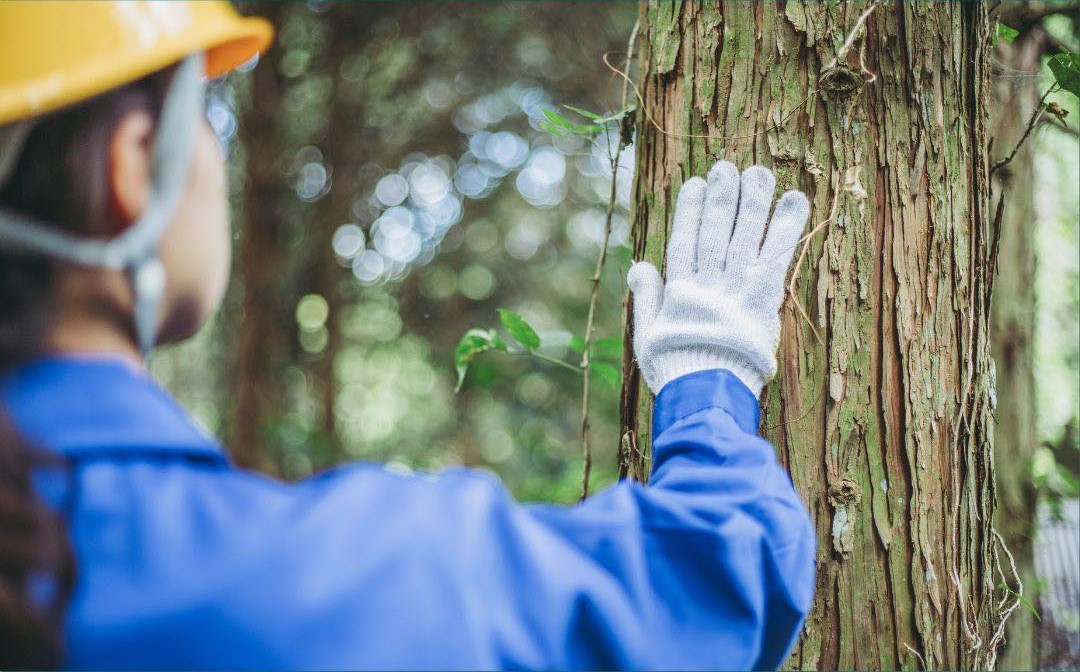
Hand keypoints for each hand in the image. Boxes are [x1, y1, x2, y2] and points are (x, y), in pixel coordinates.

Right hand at [627, 161, 810, 397]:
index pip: (684, 242)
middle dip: (722, 199)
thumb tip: (641, 265)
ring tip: (760, 173)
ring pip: (744, 237)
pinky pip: (776, 256)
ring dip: (753, 203)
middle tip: (728, 167)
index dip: (689, 211)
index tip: (695, 183)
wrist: (704, 395)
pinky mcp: (763, 299)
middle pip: (715, 232)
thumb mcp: (648, 335)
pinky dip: (786, 227)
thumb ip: (647, 298)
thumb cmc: (675, 370)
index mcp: (679, 292)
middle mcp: (708, 284)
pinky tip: (796, 200)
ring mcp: (736, 289)